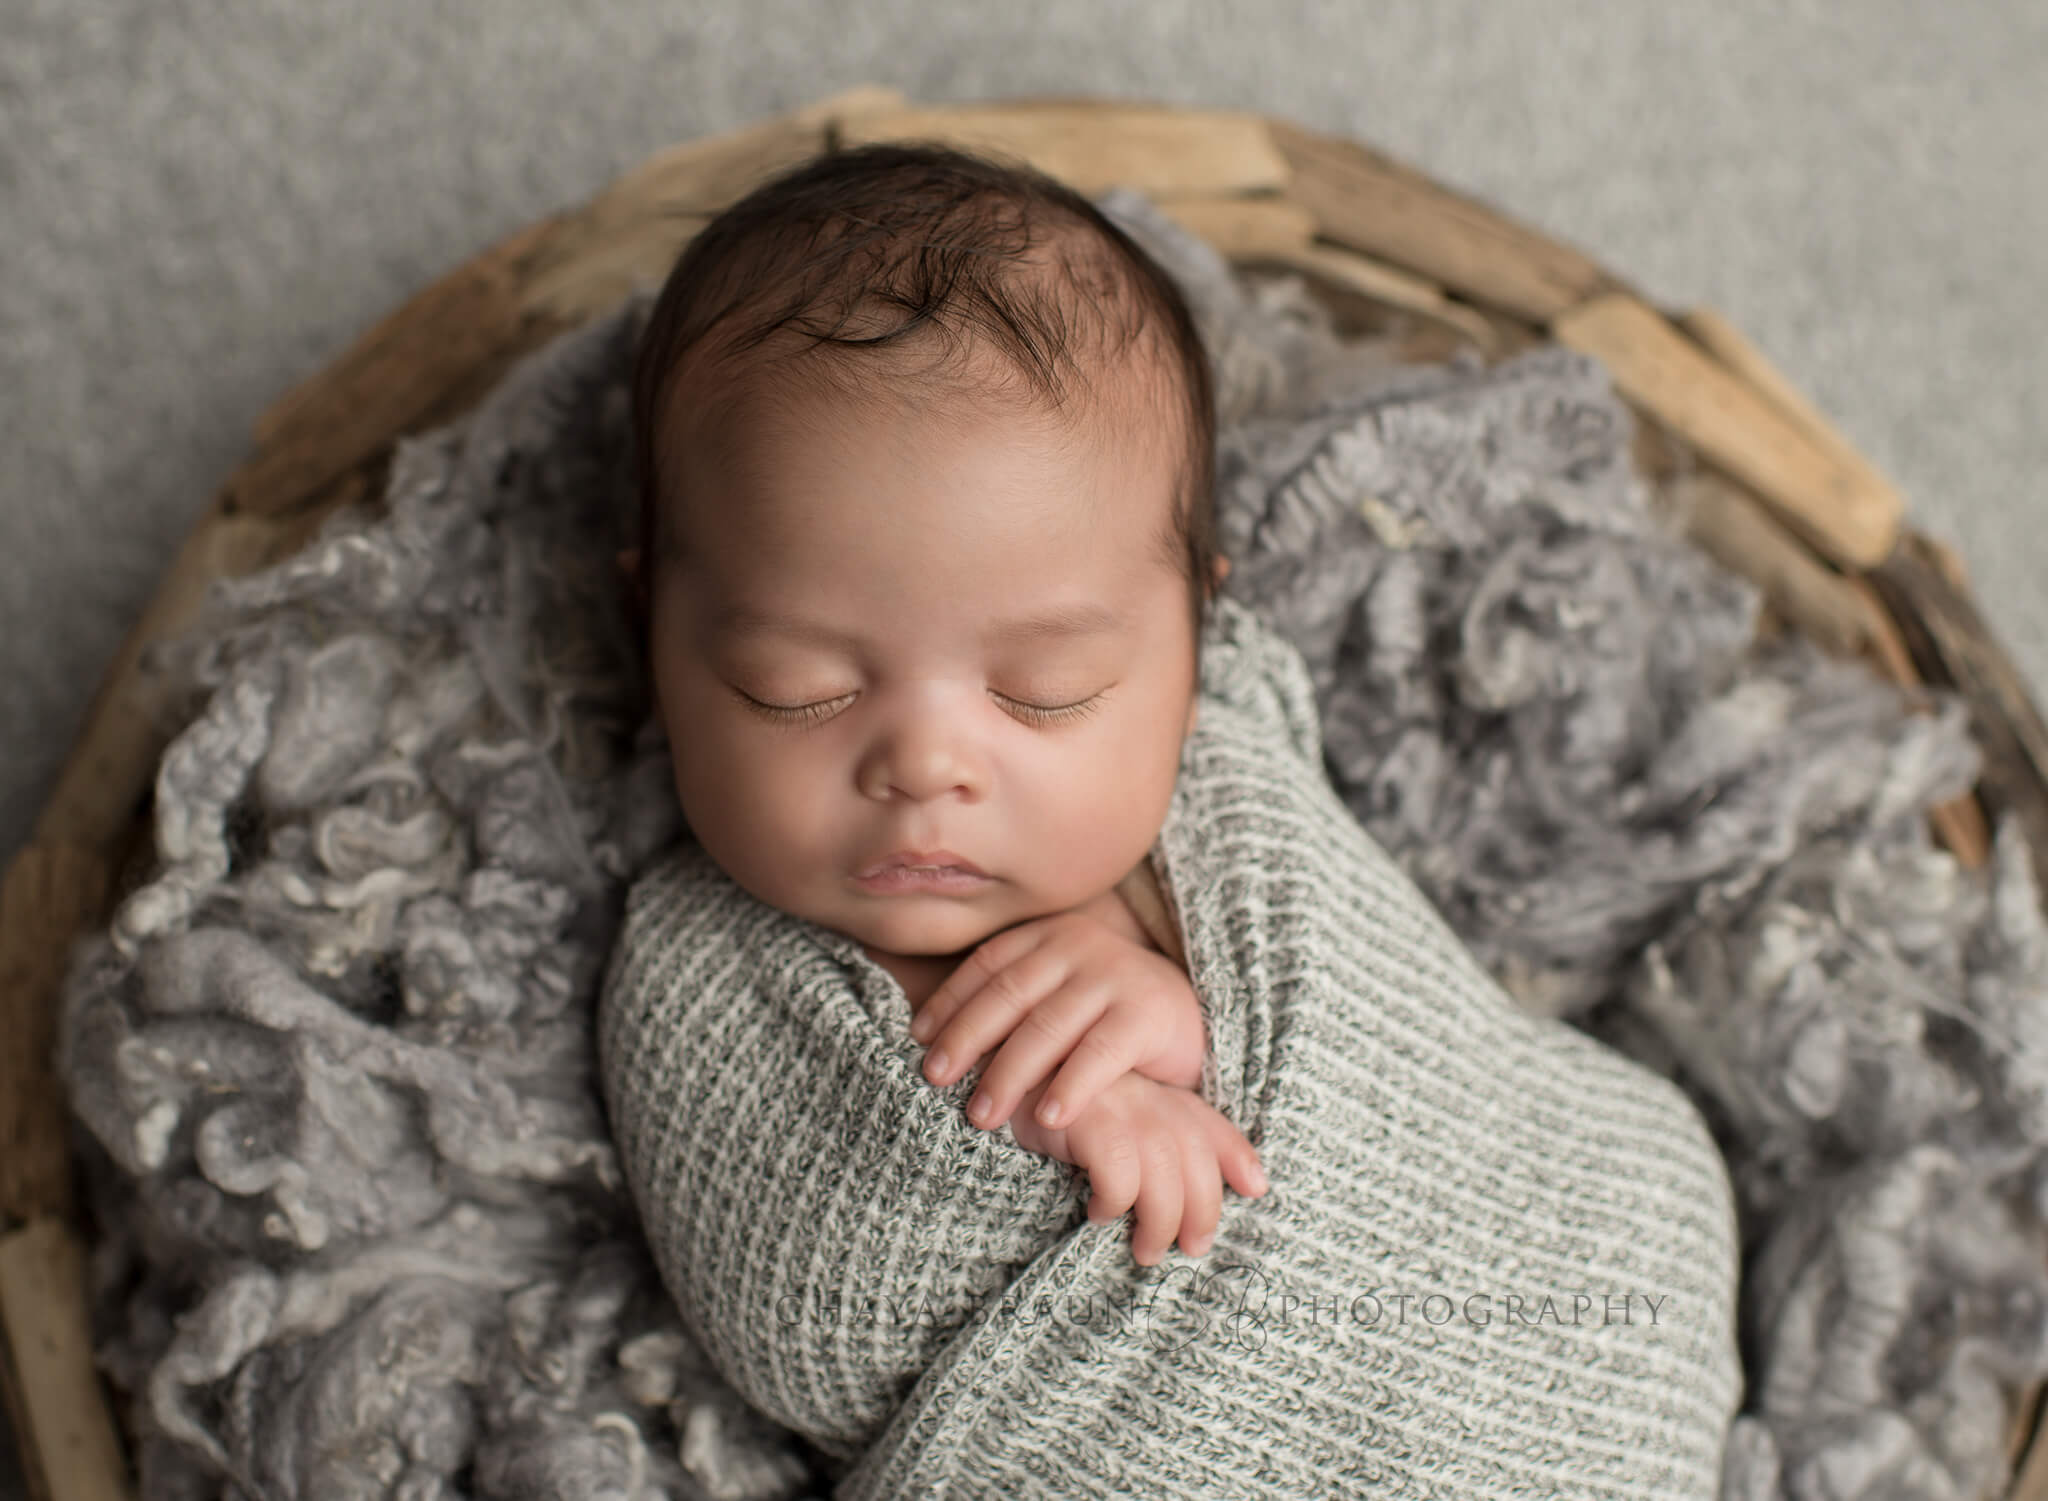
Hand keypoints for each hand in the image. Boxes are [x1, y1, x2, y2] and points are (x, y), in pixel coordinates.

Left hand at [909, 908, 1207, 1134]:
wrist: (1191, 1015)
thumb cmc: (1105, 1012)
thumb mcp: (1057, 991)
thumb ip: (1013, 1000)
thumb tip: (933, 1037)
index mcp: (1048, 935)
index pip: (987, 964)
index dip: (949, 1001)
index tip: (917, 1038)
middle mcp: (1078, 945)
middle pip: (1008, 994)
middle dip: (966, 1039)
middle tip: (934, 1079)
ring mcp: (1114, 975)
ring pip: (1047, 1027)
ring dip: (1009, 1074)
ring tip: (981, 1114)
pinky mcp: (1147, 1012)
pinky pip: (1100, 1053)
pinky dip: (1071, 1087)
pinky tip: (1048, 1119)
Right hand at [1009, 1072, 1268, 1263]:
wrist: (971, 1078)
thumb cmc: (1024, 1108)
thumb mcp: (1083, 1124)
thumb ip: (1125, 1146)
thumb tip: (1166, 1195)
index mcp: (1141, 1085)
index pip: (1200, 1119)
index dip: (1234, 1151)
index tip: (1257, 1186)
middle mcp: (1133, 1086)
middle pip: (1192, 1149)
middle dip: (1202, 1207)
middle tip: (1190, 1250)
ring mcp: (1109, 1095)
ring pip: (1165, 1165)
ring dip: (1162, 1219)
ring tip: (1145, 1252)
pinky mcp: (1080, 1111)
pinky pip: (1120, 1169)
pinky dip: (1116, 1201)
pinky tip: (1097, 1215)